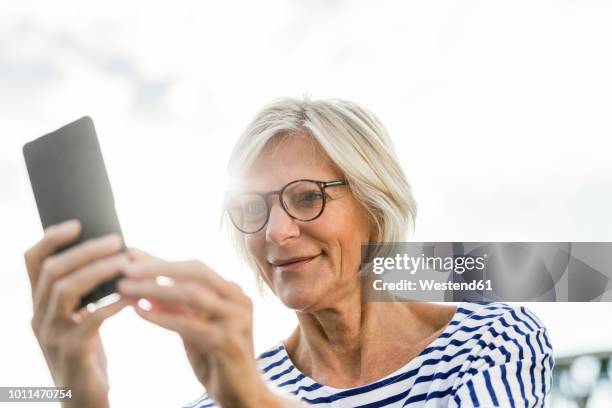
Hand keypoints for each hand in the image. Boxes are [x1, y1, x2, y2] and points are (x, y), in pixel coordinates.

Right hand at [24, 220, 131, 407]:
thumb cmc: (87, 352)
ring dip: (99, 271)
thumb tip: (107, 254)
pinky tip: (132, 296)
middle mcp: (37, 317)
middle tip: (116, 240)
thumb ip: (82, 293)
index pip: (31, 262)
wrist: (84, 400)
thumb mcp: (77, 319)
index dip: (50, 238)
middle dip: (86, 251)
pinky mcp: (72, 352)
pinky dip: (112, 303)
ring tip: (126, 261)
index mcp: (39, 305)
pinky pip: (89, 319)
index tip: (77, 223)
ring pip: (66, 290)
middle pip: (52, 271)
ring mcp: (51, 336)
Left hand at [118, 249, 269, 406]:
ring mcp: (237, 320)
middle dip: (158, 267)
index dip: (162, 261)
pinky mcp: (228, 342)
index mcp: (233, 292)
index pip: (195, 268)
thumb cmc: (216, 360)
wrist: (241, 395)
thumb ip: (176, 307)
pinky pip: (189, 324)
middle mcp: (239, 300)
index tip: (131, 256)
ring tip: (125, 288)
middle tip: (125, 267)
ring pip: (192, 295)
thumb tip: (145, 286)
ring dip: (154, 288)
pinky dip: (161, 316)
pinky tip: (139, 311)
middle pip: (196, 272)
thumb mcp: (194, 328)